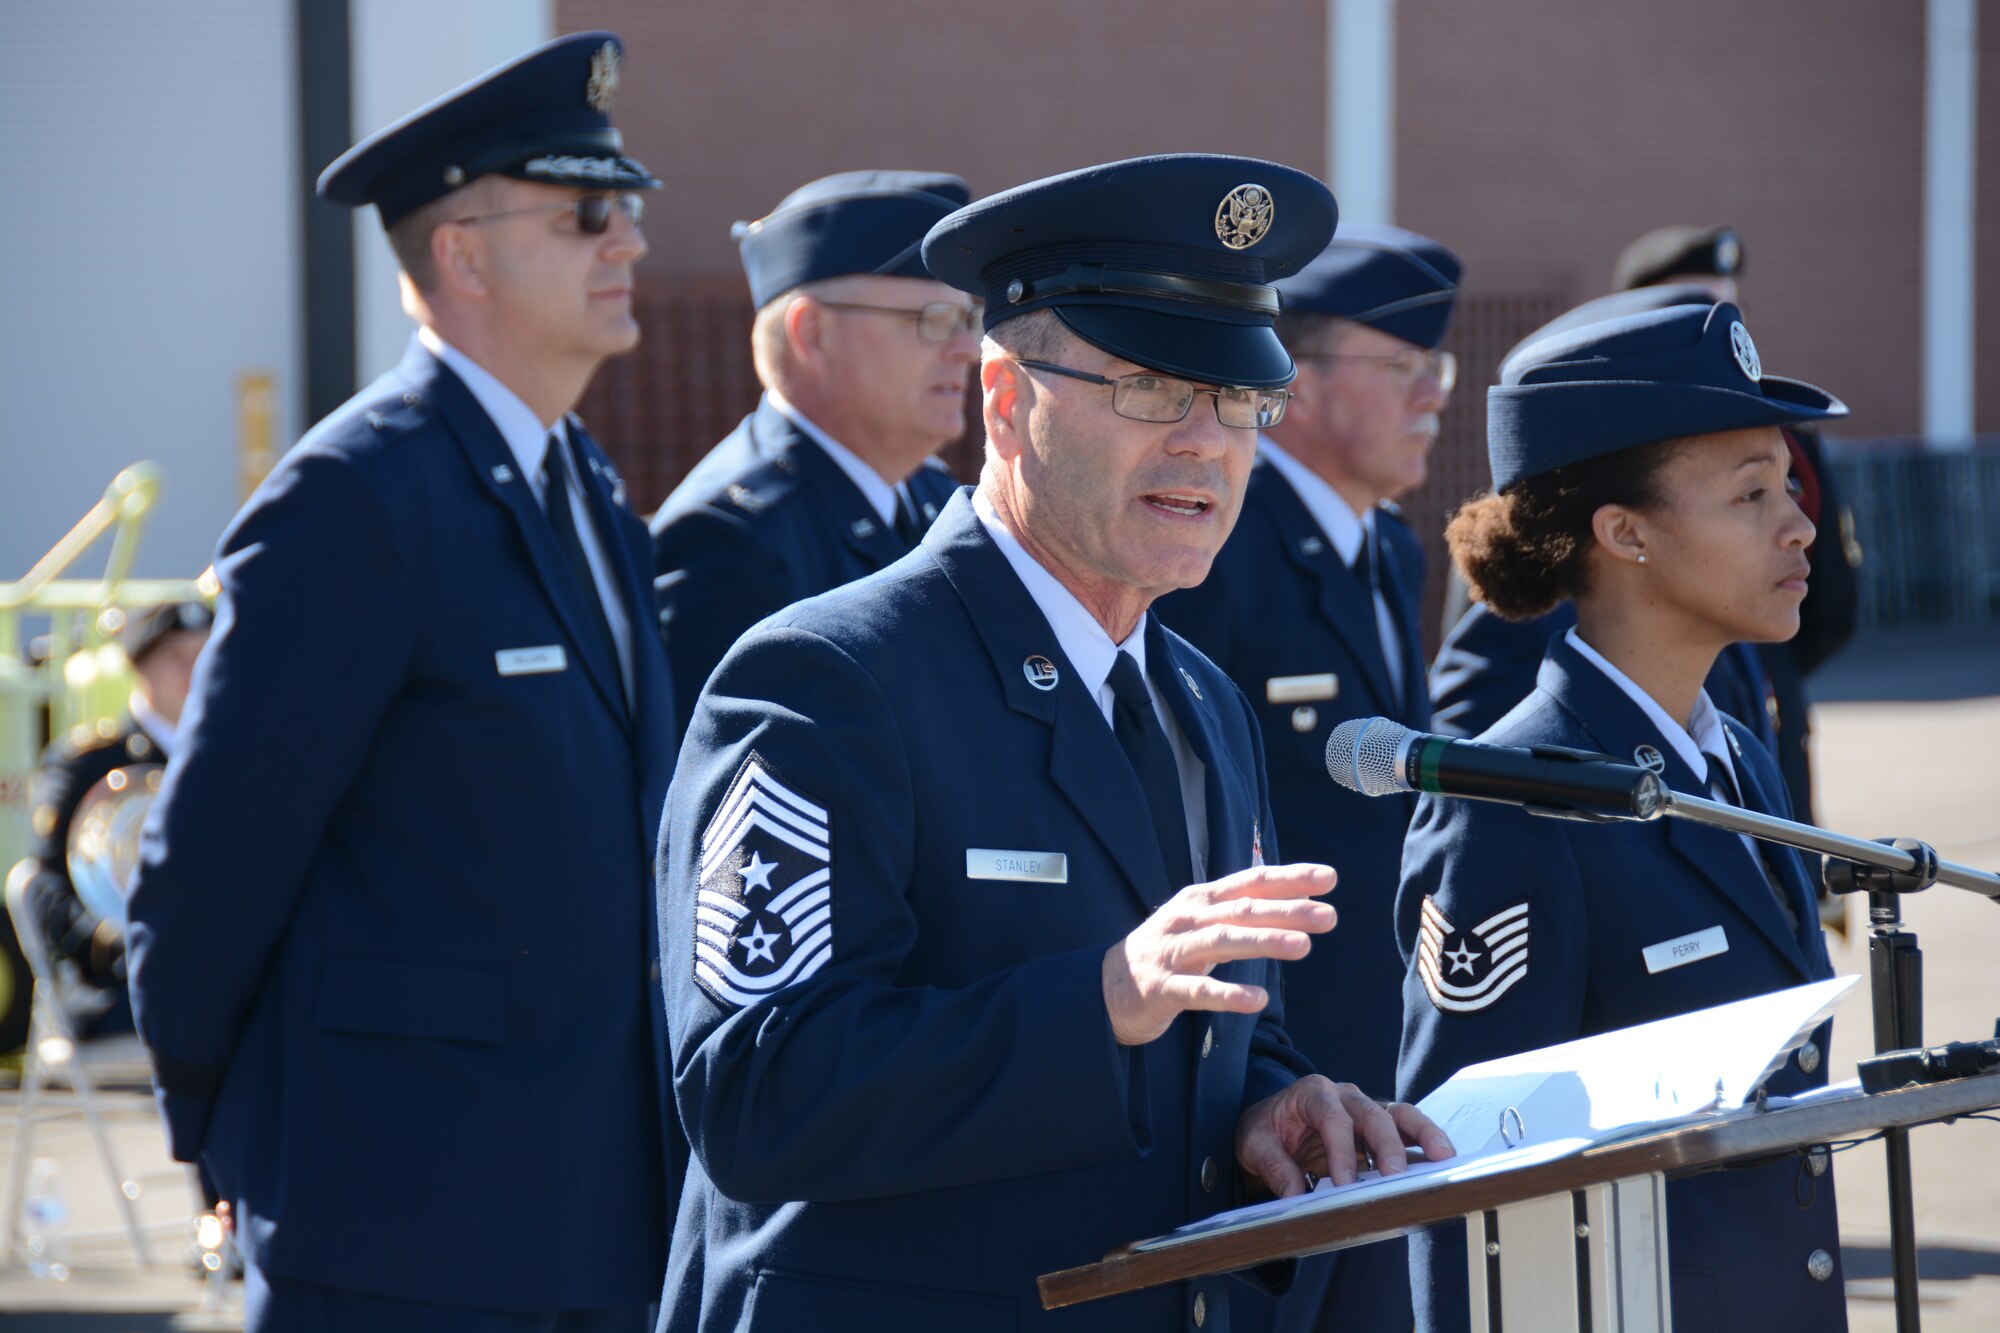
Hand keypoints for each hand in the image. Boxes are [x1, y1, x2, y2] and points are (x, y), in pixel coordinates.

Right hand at [1102, 863, 1335, 1046]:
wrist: (1106, 987)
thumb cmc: (1167, 952)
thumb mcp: (1201, 923)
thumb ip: (1240, 912)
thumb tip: (1296, 902)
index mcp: (1201, 900)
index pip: (1251, 882)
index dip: (1290, 878)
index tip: (1329, 877)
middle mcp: (1188, 919)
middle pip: (1242, 910)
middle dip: (1287, 911)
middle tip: (1329, 916)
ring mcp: (1173, 953)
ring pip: (1223, 942)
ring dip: (1264, 942)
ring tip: (1304, 947)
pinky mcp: (1162, 988)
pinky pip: (1199, 990)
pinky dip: (1229, 994)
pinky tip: (1258, 999)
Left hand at [1236, 1077, 1454, 1197]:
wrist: (1270, 1126)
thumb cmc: (1265, 1131)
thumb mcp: (1253, 1144)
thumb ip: (1273, 1166)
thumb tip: (1296, 1195)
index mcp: (1313, 1093)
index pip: (1333, 1118)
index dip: (1341, 1151)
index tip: (1345, 1185)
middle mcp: (1345, 1096)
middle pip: (1374, 1114)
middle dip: (1387, 1145)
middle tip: (1396, 1177)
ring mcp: (1367, 1111)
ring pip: (1401, 1116)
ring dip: (1424, 1135)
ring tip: (1443, 1158)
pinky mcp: (1380, 1130)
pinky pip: (1408, 1134)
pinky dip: (1425, 1147)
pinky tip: (1441, 1164)